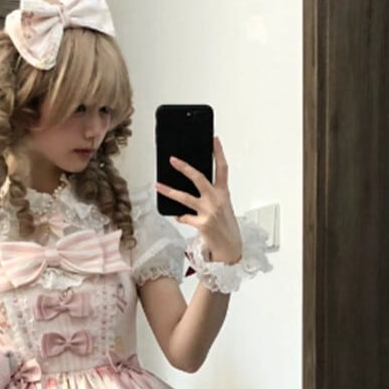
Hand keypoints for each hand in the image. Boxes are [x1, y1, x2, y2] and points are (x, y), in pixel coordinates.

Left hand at [156, 136, 242, 263]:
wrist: (230, 248)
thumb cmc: (226, 227)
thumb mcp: (223, 207)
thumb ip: (211, 196)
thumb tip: (192, 187)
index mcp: (224, 193)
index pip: (222, 168)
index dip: (218, 153)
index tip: (213, 139)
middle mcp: (216, 200)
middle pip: (198, 178)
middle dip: (184, 167)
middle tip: (172, 159)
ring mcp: (208, 212)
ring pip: (185, 197)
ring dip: (169, 191)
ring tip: (157, 186)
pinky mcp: (202, 224)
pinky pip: (184, 217)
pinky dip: (180, 216)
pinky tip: (178, 216)